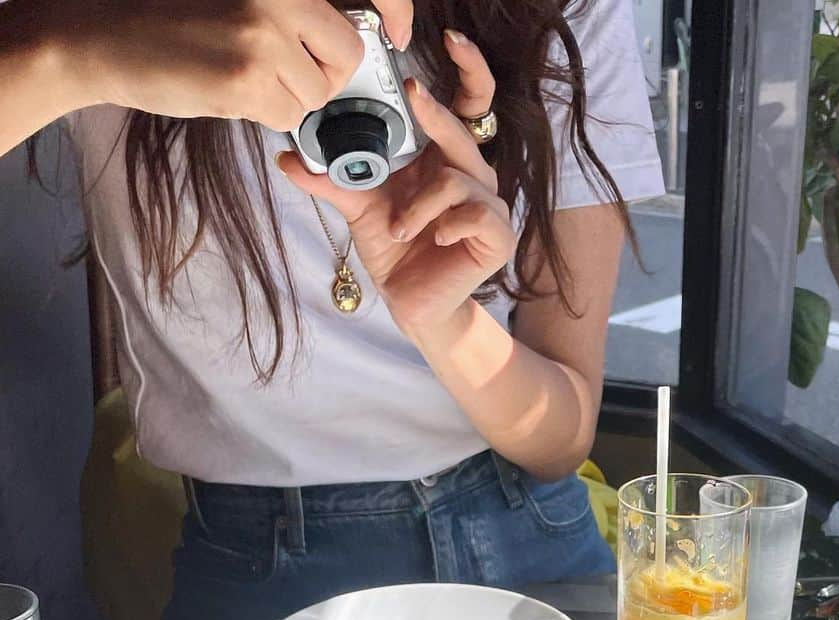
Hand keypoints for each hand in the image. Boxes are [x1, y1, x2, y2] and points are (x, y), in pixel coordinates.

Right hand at [52, 0, 412, 130]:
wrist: (110, 37)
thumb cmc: (178, 20)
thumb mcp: (246, 0)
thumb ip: (295, 11)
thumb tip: (354, 39)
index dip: (395, 10)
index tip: (399, 33)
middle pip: (346, 54)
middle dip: (324, 74)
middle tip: (285, 71)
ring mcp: (263, 36)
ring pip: (315, 93)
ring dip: (287, 99)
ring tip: (242, 76)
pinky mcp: (247, 78)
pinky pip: (286, 116)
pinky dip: (264, 115)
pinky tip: (228, 91)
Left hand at [277, 29, 513, 335]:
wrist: (412, 307)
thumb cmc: (396, 253)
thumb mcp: (360, 209)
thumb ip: (331, 179)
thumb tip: (288, 156)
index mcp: (444, 158)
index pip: (469, 103)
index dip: (469, 69)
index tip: (449, 40)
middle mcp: (472, 175)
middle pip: (462, 130)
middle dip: (435, 114)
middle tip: (412, 96)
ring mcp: (489, 205)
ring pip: (458, 178)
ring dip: (421, 205)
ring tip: (399, 228)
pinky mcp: (497, 236)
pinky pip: (476, 213)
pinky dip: (447, 222)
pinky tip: (433, 238)